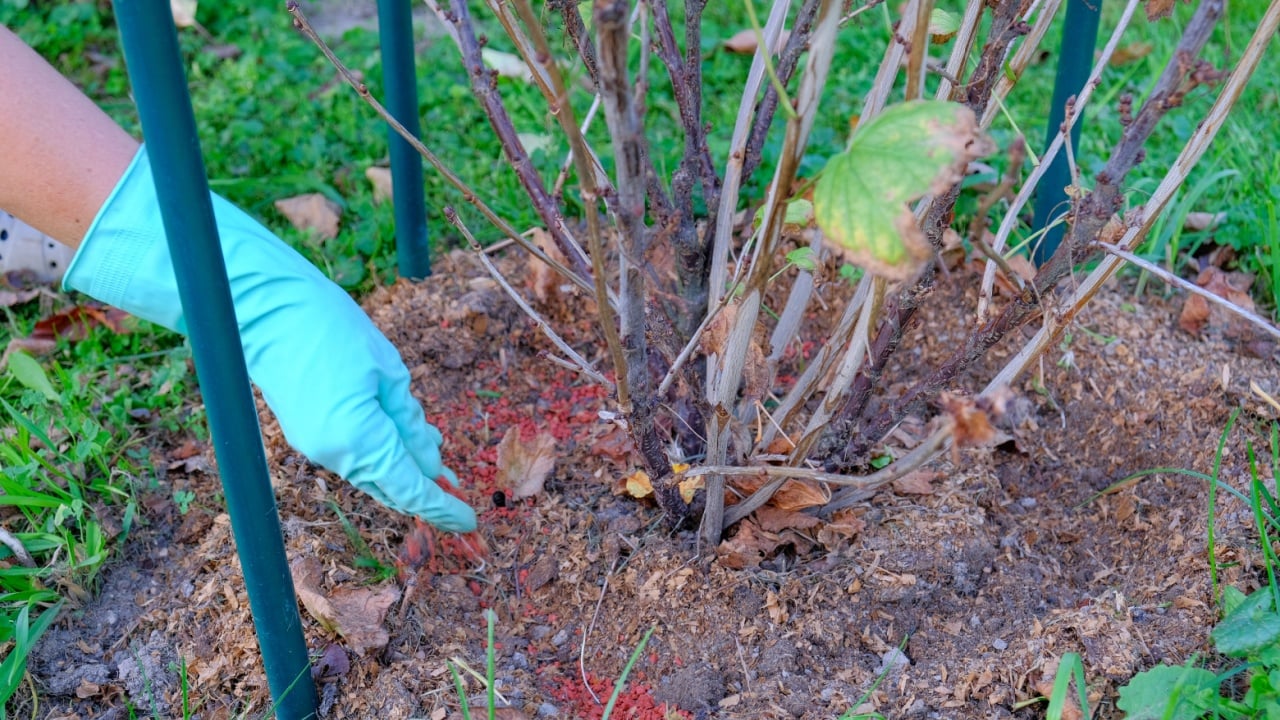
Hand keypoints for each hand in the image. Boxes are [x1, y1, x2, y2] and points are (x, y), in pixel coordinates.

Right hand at [64, 147, 475, 531]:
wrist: (261, 308)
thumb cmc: (328, 328)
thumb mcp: (387, 371)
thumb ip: (409, 423)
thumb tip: (430, 462)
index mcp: (358, 440)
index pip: (409, 489)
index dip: (442, 507)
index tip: (470, 521)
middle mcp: (334, 454)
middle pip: (391, 486)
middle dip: (426, 490)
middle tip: (459, 488)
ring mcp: (316, 446)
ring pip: (373, 471)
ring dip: (405, 469)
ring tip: (438, 460)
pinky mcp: (307, 432)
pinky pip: (356, 455)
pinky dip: (383, 453)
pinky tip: (403, 438)